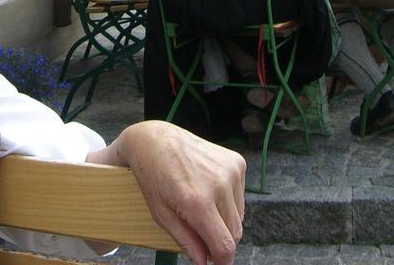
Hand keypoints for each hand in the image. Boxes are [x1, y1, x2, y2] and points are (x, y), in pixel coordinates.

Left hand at [87, 121, 244, 263]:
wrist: (156, 140)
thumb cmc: (154, 177)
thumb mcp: (161, 214)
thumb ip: (186, 240)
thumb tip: (204, 261)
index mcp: (198, 201)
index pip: (225, 245)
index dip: (223, 261)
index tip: (217, 264)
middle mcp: (219, 184)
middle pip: (235, 233)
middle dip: (221, 240)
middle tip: (202, 234)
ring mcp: (231, 171)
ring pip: (239, 216)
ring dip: (225, 220)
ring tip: (202, 207)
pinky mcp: (237, 162)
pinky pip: (240, 196)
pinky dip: (228, 201)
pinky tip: (209, 189)